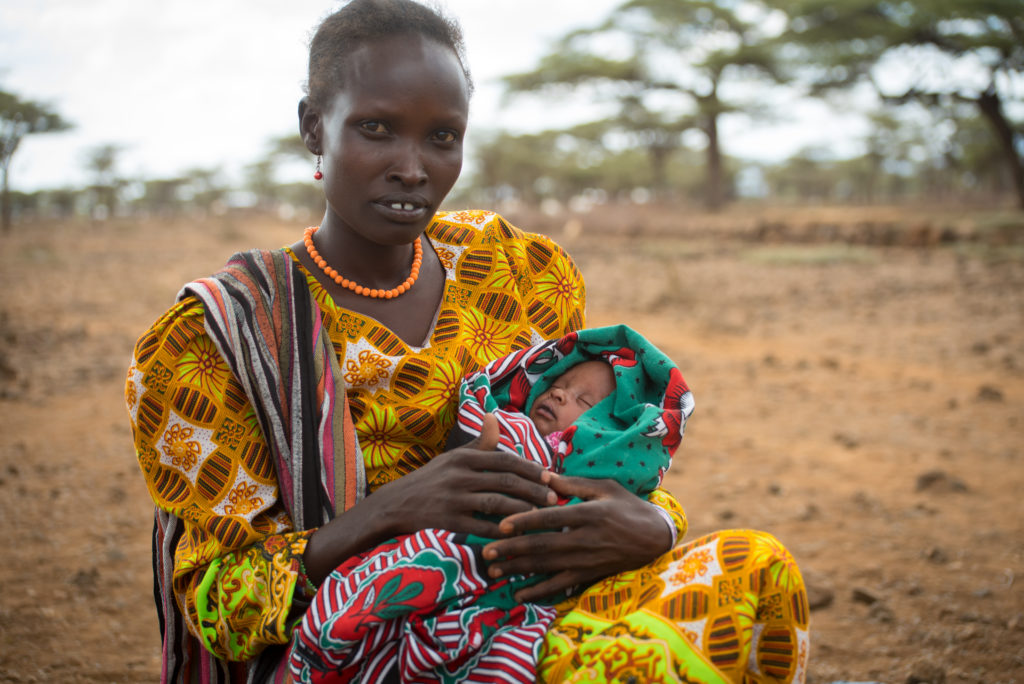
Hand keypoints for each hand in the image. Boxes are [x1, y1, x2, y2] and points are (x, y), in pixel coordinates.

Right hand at [373, 413, 557, 536]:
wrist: (395, 505)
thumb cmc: (431, 480)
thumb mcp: (452, 458)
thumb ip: (478, 442)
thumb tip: (495, 417)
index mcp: (464, 457)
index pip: (505, 460)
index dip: (530, 468)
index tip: (550, 476)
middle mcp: (460, 475)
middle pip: (505, 481)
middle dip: (533, 490)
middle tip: (554, 498)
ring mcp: (454, 498)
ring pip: (497, 504)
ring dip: (523, 510)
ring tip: (542, 516)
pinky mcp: (448, 520)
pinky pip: (481, 527)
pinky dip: (501, 532)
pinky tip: (517, 535)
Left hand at [481, 473, 672, 602]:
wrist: (655, 537)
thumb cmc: (628, 506)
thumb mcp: (605, 487)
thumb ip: (574, 483)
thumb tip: (543, 475)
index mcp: (588, 513)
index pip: (550, 518)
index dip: (524, 522)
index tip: (501, 525)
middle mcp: (585, 539)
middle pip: (543, 545)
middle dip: (512, 550)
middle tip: (486, 552)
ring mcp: (586, 559)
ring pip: (547, 566)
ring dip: (519, 569)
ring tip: (493, 572)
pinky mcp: (589, 574)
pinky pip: (560, 585)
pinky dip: (539, 590)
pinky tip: (519, 593)